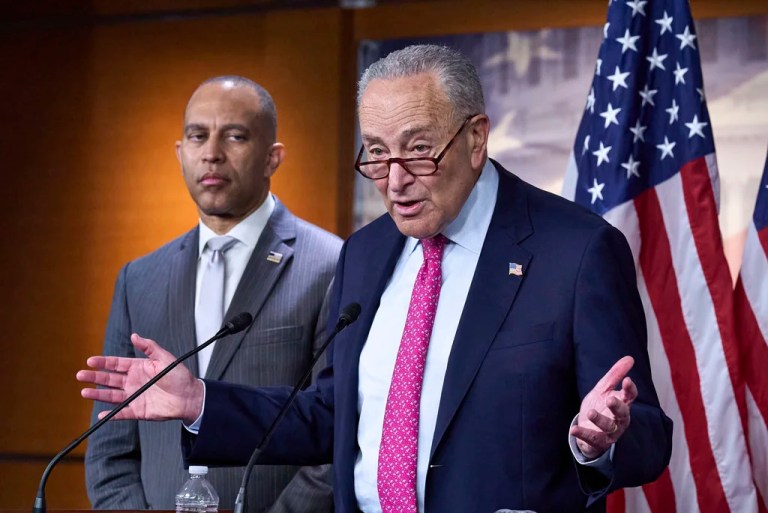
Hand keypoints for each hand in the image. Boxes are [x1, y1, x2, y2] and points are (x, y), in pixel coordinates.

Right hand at [76, 334, 203, 423]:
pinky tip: (101, 414)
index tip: (90, 361)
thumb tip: (135, 336)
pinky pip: (122, 413)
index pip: (116, 364)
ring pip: (112, 395)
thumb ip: (149, 347)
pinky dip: (112, 414)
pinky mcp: (138, 410)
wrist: (190, 397)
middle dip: (94, 377)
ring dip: (98, 394)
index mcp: (138, 368)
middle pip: (109, 379)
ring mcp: (134, 396)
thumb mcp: (165, 358)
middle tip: (80, 375)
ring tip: (85, 392)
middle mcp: (133, 382)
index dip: (103, 362)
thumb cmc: (179, 376)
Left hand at [570, 355, 637, 458]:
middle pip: (622, 415)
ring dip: (600, 420)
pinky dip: (583, 435)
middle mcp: (618, 420)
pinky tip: (574, 429)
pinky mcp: (597, 441)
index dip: (630, 389)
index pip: (630, 397)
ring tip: (590, 412)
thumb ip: (615, 374)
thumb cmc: (600, 406)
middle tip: (610, 399)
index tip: (627, 380)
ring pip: (608, 427)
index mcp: (622, 404)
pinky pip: (591, 439)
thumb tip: (630, 358)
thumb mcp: (604, 389)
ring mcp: (609, 432)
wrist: (587, 429)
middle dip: (617, 407)